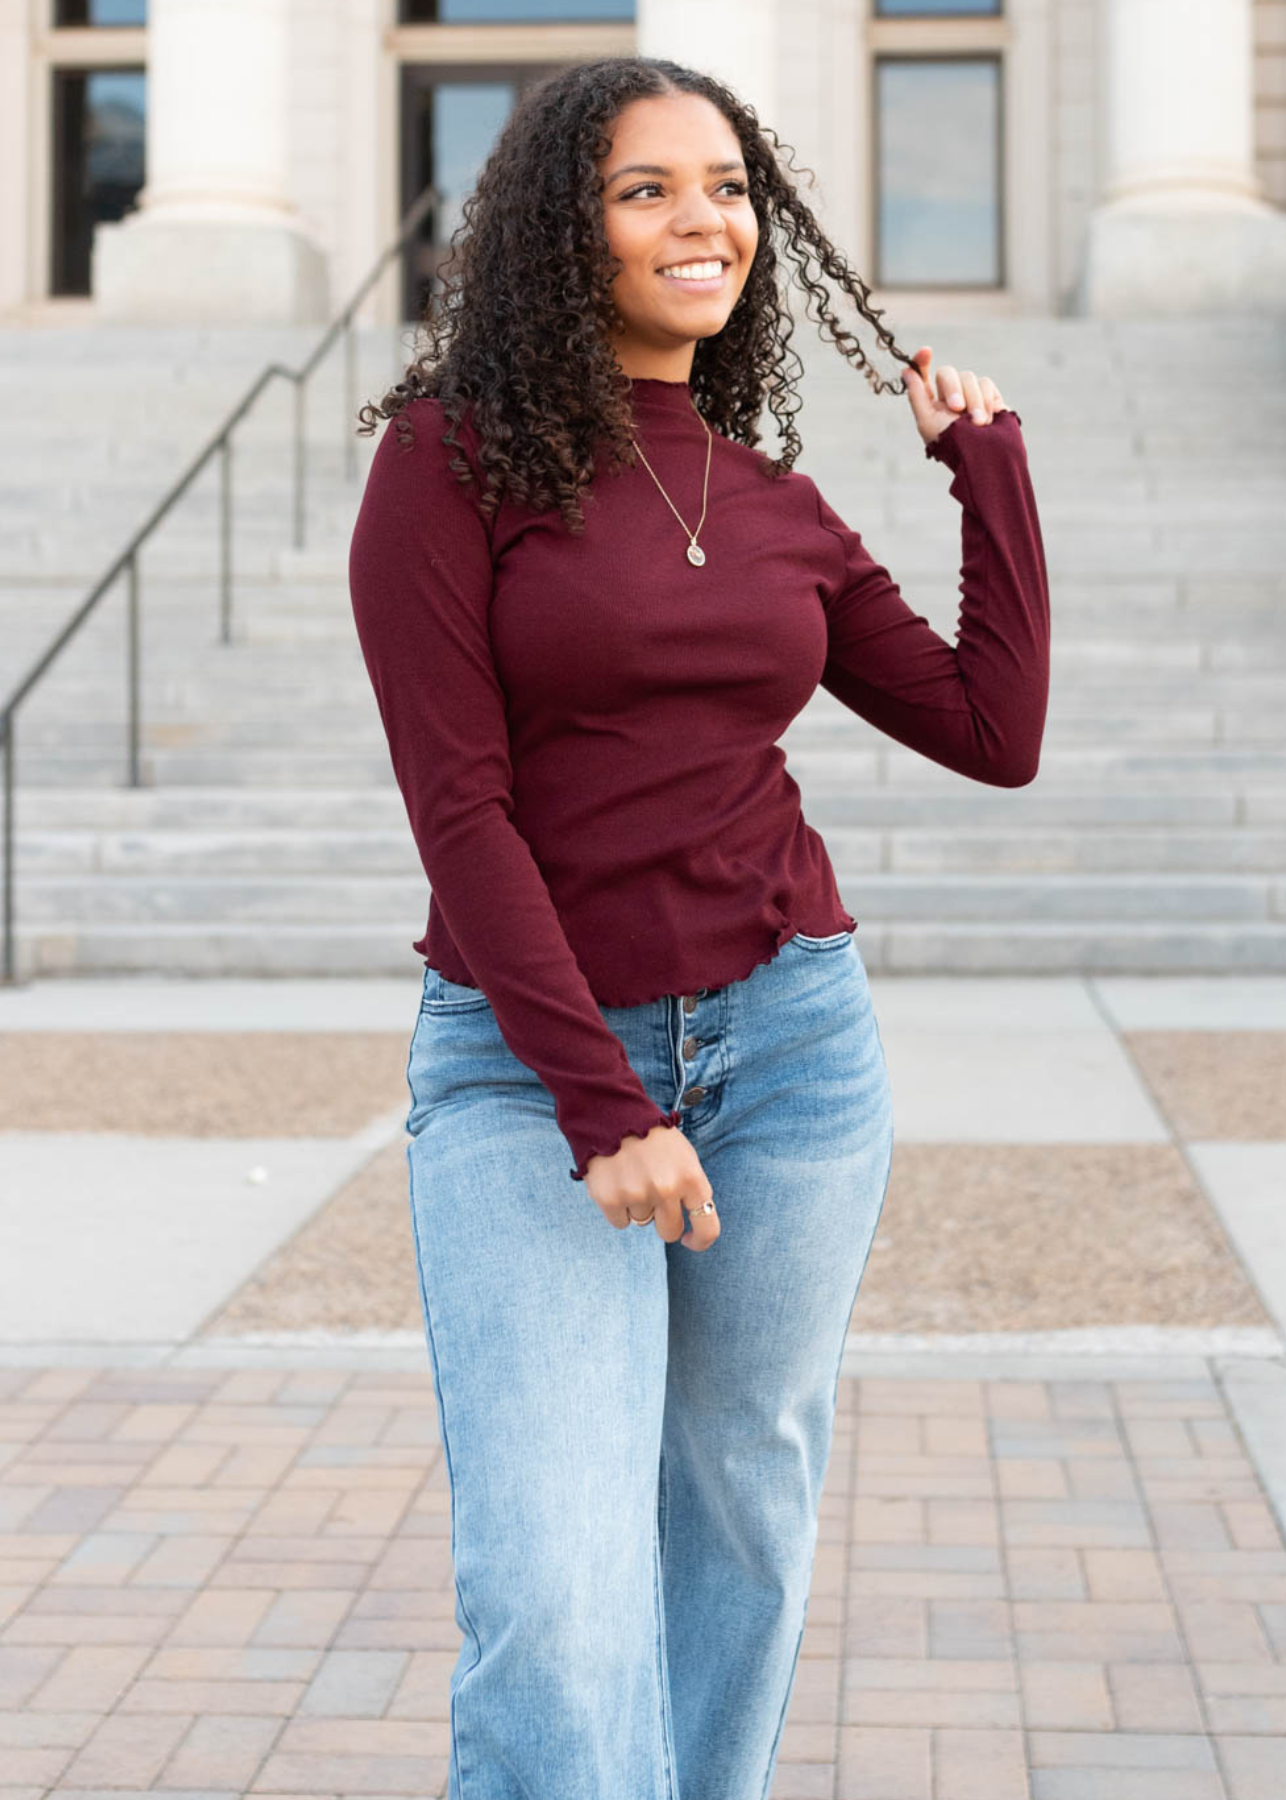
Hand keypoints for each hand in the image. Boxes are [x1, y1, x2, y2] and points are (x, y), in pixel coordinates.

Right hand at [584, 1122, 719, 1252]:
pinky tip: (616, 1182)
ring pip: (642, 1222)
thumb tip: (690, 1223)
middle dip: (663, 1221)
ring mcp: (638, 1195)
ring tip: (631, 1176)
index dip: (700, 1241)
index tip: (690, 1240)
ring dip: (637, 1206)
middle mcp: (667, 1189)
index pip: (708, 1226)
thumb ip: (691, 1188)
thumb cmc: (652, 1138)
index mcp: (691, 1178)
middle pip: (670, 1232)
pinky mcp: (610, 1199)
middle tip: (652, 1197)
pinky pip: (620, 1222)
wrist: (612, 1114)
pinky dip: (617, 1208)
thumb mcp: (684, 1156)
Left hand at [904, 345, 1007, 448]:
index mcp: (932, 404)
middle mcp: (950, 397)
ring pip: (969, 377)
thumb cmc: (952, 444)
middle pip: (947, 373)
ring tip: (977, 423)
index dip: (921, 362)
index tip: (925, 352)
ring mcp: (971, 395)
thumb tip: (905, 371)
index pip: (923, 376)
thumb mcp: (927, 422)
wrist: (984, 455)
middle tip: (957, 408)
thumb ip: (916, 395)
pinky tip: (987, 418)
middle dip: (953, 388)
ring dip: (973, 400)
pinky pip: (986, 383)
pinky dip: (986, 400)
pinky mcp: (990, 397)